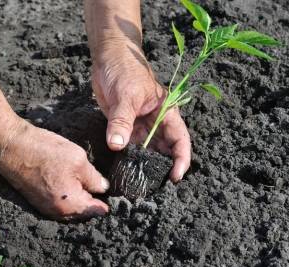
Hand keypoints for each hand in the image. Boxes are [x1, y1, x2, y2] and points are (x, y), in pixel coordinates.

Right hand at [0, 119, 109, 219]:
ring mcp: (46, 208)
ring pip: (71, 208)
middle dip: (94, 202)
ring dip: (81, 199)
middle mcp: (58, 212)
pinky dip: (68, 196)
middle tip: (105, 187)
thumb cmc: (44, 151)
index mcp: (71, 204)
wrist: (10, 146)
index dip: (108, 202)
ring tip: (89, 184)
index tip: (117, 195)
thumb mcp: (78, 160)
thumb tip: (104, 188)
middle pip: (84, 212)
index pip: (97, 211)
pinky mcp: (38, 200)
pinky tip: (73, 182)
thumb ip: (94, 178)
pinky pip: (60, 203)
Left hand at [91, 42, 190, 181]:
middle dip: (163, 168)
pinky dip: (129, 159)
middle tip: (154, 187)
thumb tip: (117, 145)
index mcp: (167, 112)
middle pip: (166, 150)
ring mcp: (141, 126)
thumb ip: (121, 121)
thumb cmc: (124, 70)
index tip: (175, 177)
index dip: (181, 160)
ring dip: (145, 165)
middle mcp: (156, 122)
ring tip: (140, 183)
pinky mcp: (126, 127)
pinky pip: (130, 147)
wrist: (108, 58)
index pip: (180, 140)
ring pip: (148, 151)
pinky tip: (125, 171)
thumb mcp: (125, 95)